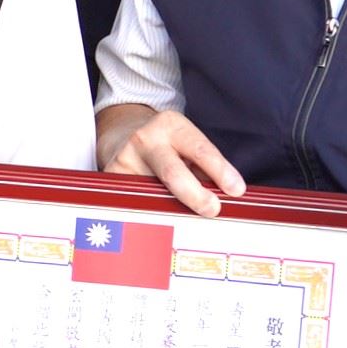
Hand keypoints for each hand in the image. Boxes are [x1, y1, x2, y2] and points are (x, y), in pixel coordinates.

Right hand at [100, 104, 245, 216]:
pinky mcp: (110, 175)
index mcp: (172, 126)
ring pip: (152, 193)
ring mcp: (125, 157)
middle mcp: (146, 138)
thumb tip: (224, 200)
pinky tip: (156, 218)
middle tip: (212, 209)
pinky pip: (133, 201)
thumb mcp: (187, 146)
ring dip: (170, 209)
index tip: (236, 190)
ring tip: (182, 221)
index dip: (220, 170)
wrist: (123, 135)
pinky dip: (148, 212)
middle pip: (172, 171)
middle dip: (195, 194)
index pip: (200, 150)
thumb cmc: (167, 147)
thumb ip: (205, 170)